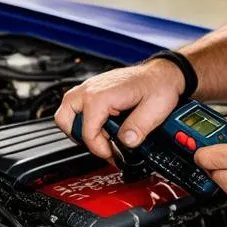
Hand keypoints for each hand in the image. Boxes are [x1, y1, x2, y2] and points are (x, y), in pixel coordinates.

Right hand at [55, 59, 185, 160]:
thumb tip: (126, 142)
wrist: (162, 73)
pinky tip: (103, 126)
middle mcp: (91, 89)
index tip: (112, 154)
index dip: (99, 148)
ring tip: (100, 136)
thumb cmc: (158, 85)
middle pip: (65, 119)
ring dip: (79, 128)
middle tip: (101, 145)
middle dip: (81, 138)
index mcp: (101, 95)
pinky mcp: (94, 90)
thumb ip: (139, 127)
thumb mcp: (155, 109)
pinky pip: (76, 106)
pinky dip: (84, 120)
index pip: (86, 131)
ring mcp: (90, 88)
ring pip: (66, 112)